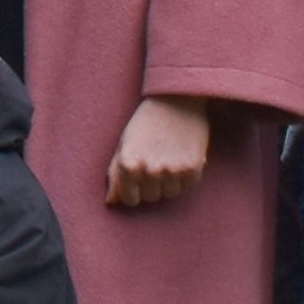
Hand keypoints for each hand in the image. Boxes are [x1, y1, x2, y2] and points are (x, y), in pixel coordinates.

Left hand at [105, 94, 217, 209]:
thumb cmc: (146, 122)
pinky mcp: (193, 168)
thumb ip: (115, 175)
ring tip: (168, 158)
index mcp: (128, 164)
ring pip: (170, 194)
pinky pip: (187, 186)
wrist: (177, 100)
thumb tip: (111, 202)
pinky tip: (182, 157)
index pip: (129, 200)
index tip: (137, 180)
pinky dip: (185, 177)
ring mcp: (172, 170)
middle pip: (150, 198)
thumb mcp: (124, 144)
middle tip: (155, 161)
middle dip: (151, 185)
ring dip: (169, 182)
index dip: (133, 191)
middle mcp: (150, 170)